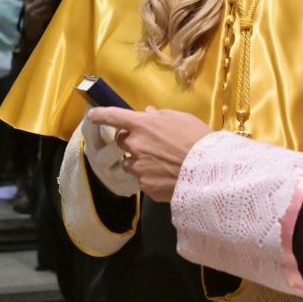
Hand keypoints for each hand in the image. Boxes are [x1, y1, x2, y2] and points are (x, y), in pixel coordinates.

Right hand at [20, 0, 56, 42]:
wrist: (30, 30)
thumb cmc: (34, 16)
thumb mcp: (33, 7)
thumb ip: (39, 0)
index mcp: (28, 2)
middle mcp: (29, 6)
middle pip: (43, 0)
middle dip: (51, 1)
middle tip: (56, 1)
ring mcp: (32, 13)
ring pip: (46, 7)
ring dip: (52, 7)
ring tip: (56, 8)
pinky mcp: (36, 19)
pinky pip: (47, 14)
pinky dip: (51, 13)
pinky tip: (53, 14)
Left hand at [85, 106, 212, 202]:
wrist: (210, 171)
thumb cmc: (198, 139)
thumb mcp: (182, 119)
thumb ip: (160, 116)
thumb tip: (147, 114)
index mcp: (142, 125)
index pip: (113, 116)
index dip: (100, 115)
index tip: (91, 115)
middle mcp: (135, 146)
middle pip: (121, 141)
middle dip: (129, 141)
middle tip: (147, 143)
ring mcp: (139, 168)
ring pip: (129, 163)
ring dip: (137, 161)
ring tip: (159, 164)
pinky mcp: (146, 187)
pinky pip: (143, 180)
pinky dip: (150, 178)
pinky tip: (167, 177)